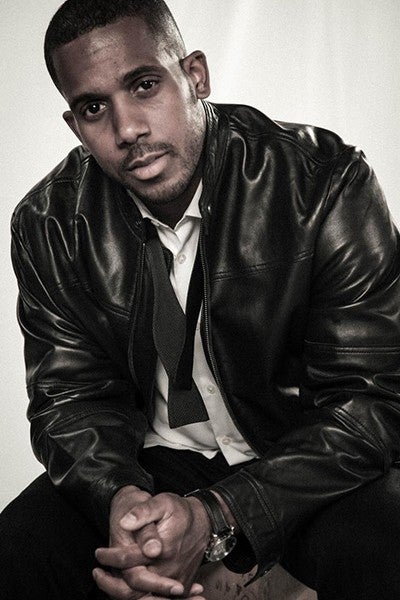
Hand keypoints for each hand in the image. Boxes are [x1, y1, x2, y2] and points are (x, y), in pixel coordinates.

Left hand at [95, 491, 210, 597]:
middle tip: (97, 573)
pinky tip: (126, 587)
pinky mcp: (181, 585)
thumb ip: (143, 512)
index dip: (110, 557)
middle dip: (111, 583)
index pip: (129, 561)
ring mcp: (176, 580)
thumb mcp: (163, 503)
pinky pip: (158, 598)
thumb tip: (125, 522)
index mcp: (163, 550)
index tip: (98, 552)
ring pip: (145, 597)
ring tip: (105, 580)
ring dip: (123, 592)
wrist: (204, 522)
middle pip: (135, 587)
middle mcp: (169, 570)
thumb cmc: (181, 511)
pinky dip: (141, 596)